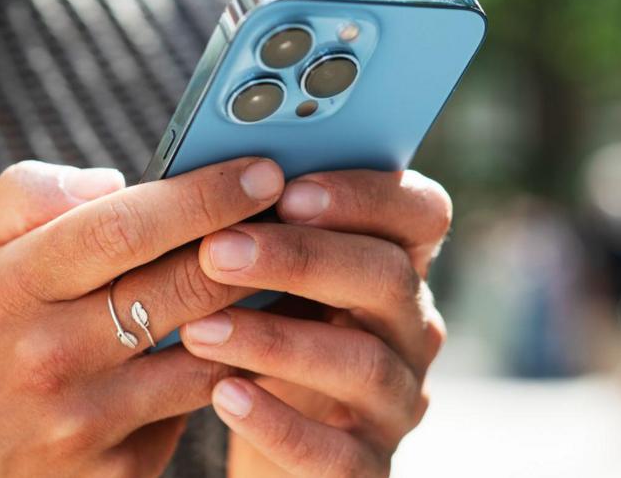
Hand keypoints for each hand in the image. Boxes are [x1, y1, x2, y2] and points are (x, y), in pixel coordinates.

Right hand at [0, 157, 285, 477]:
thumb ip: (34, 195)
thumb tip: (118, 179)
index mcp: (14, 288)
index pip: (123, 227)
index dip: (202, 195)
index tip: (261, 169)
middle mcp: (51, 356)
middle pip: (182, 287)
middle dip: (254, 243)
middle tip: (301, 209)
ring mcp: (88, 422)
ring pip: (208, 352)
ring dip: (263, 307)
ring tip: (295, 268)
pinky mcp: (121, 470)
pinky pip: (199, 405)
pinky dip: (238, 364)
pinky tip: (261, 333)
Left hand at [179, 170, 450, 477]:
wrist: (269, 443)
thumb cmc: (263, 334)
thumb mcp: (270, 280)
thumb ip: (262, 228)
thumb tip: (209, 173)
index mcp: (397, 263)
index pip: (422, 211)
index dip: (365, 196)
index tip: (288, 190)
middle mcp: (412, 328)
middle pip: (387, 278)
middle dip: (300, 259)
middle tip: (217, 250)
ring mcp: (398, 401)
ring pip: (363, 364)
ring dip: (277, 340)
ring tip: (199, 329)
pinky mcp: (370, 469)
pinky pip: (339, 453)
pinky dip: (279, 423)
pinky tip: (223, 397)